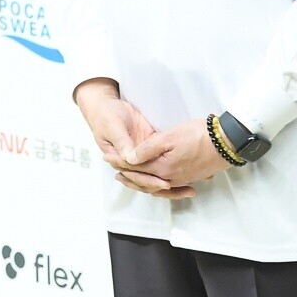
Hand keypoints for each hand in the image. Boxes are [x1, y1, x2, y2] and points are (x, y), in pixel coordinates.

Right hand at [74, 78, 195, 198]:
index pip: (136, 176)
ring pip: (156, 172)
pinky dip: (173, 163)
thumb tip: (131, 159)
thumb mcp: (113, 128)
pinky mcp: (150, 143)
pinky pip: (162, 157)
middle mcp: (132, 161)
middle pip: (149, 178)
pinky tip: (189, 170)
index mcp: (120, 160)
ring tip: (190, 189)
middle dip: (166, 185)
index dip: (150, 180)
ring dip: (172, 180)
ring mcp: (142, 154)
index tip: (165, 184)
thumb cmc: (106, 117)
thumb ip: (122, 142)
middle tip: (185, 191)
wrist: (108, 105)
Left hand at [116, 116, 230, 193]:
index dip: (119, 161)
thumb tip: (129, 158)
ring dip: (140, 182)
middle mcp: (170, 178)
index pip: (135, 166)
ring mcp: (181, 179)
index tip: (107, 156)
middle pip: (143, 179)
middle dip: (127, 173)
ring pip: (154, 185)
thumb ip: (148, 148)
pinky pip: (168, 187)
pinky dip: (158, 187)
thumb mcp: (170, 136)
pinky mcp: (189, 177)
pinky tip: (158, 184)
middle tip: (113, 169)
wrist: (226, 142)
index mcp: (162, 167)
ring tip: (130, 178)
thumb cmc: (199, 135)